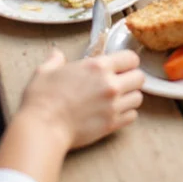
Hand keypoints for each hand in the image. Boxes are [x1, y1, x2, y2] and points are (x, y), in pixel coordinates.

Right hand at [21, 49, 144, 149]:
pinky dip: (126, 114)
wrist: (43, 128)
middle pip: (140, 78)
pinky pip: (132, 116)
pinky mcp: (112, 124)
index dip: (127, 61)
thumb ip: (55, 60)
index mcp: (98, 67)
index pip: (131, 58)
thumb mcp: (45, 72)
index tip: (121, 66)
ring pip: (138, 98)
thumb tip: (57, 54)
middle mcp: (110, 84)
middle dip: (132, 78)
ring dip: (130, 97)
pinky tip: (114, 113)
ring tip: (118, 99)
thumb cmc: (42, 99)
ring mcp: (113, 105)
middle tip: (121, 82)